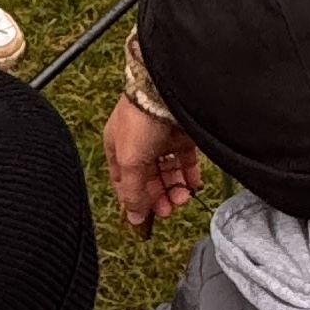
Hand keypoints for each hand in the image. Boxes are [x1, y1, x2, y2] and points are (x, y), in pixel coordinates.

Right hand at [103, 92, 202, 231]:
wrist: (165, 91)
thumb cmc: (139, 120)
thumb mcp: (130, 162)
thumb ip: (133, 192)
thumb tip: (134, 218)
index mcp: (117, 148)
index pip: (123, 182)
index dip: (134, 199)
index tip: (145, 216)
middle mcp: (138, 144)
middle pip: (148, 179)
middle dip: (158, 196)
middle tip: (168, 209)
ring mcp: (161, 139)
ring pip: (168, 172)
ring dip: (174, 188)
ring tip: (182, 198)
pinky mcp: (182, 136)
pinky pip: (186, 161)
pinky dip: (189, 175)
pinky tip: (193, 185)